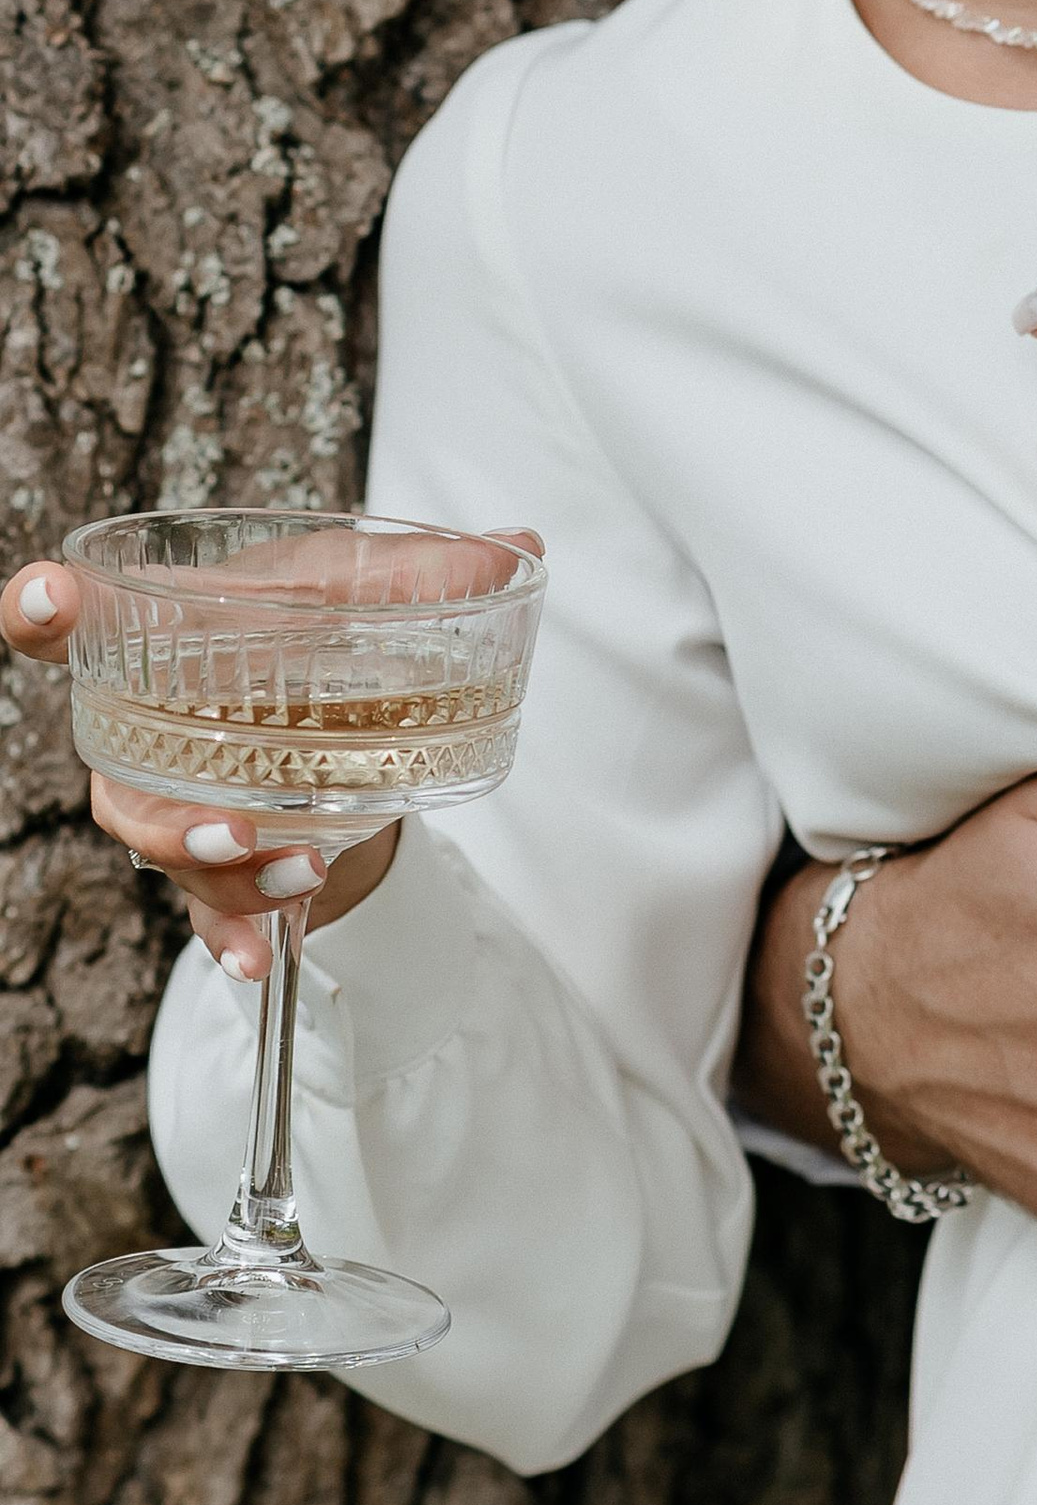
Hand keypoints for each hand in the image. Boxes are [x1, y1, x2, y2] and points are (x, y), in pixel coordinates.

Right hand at [4, 526, 541, 984]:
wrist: (354, 716)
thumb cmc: (334, 637)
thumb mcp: (377, 595)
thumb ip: (434, 574)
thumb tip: (520, 545)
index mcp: (179, 637)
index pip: (86, 621)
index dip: (47, 609)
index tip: (47, 598)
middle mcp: (158, 724)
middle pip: (120, 776)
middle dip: (161, 812)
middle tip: (234, 826)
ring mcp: (181, 800)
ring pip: (166, 849)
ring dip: (221, 872)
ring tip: (295, 874)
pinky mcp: (222, 860)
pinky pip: (207, 908)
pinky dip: (233, 935)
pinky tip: (262, 959)